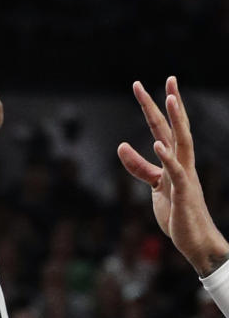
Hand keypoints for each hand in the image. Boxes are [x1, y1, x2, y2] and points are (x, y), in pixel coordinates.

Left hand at [118, 77, 228, 276]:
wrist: (195, 239)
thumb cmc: (177, 212)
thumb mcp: (155, 186)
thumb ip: (140, 167)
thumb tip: (121, 146)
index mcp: (175, 160)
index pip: (164, 128)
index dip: (154, 107)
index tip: (143, 86)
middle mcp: (182, 163)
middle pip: (176, 127)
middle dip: (170, 103)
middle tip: (168, 77)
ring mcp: (185, 176)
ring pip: (182, 142)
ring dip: (176, 120)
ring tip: (169, 98)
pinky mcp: (183, 193)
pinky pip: (176, 173)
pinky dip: (166, 159)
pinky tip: (157, 144)